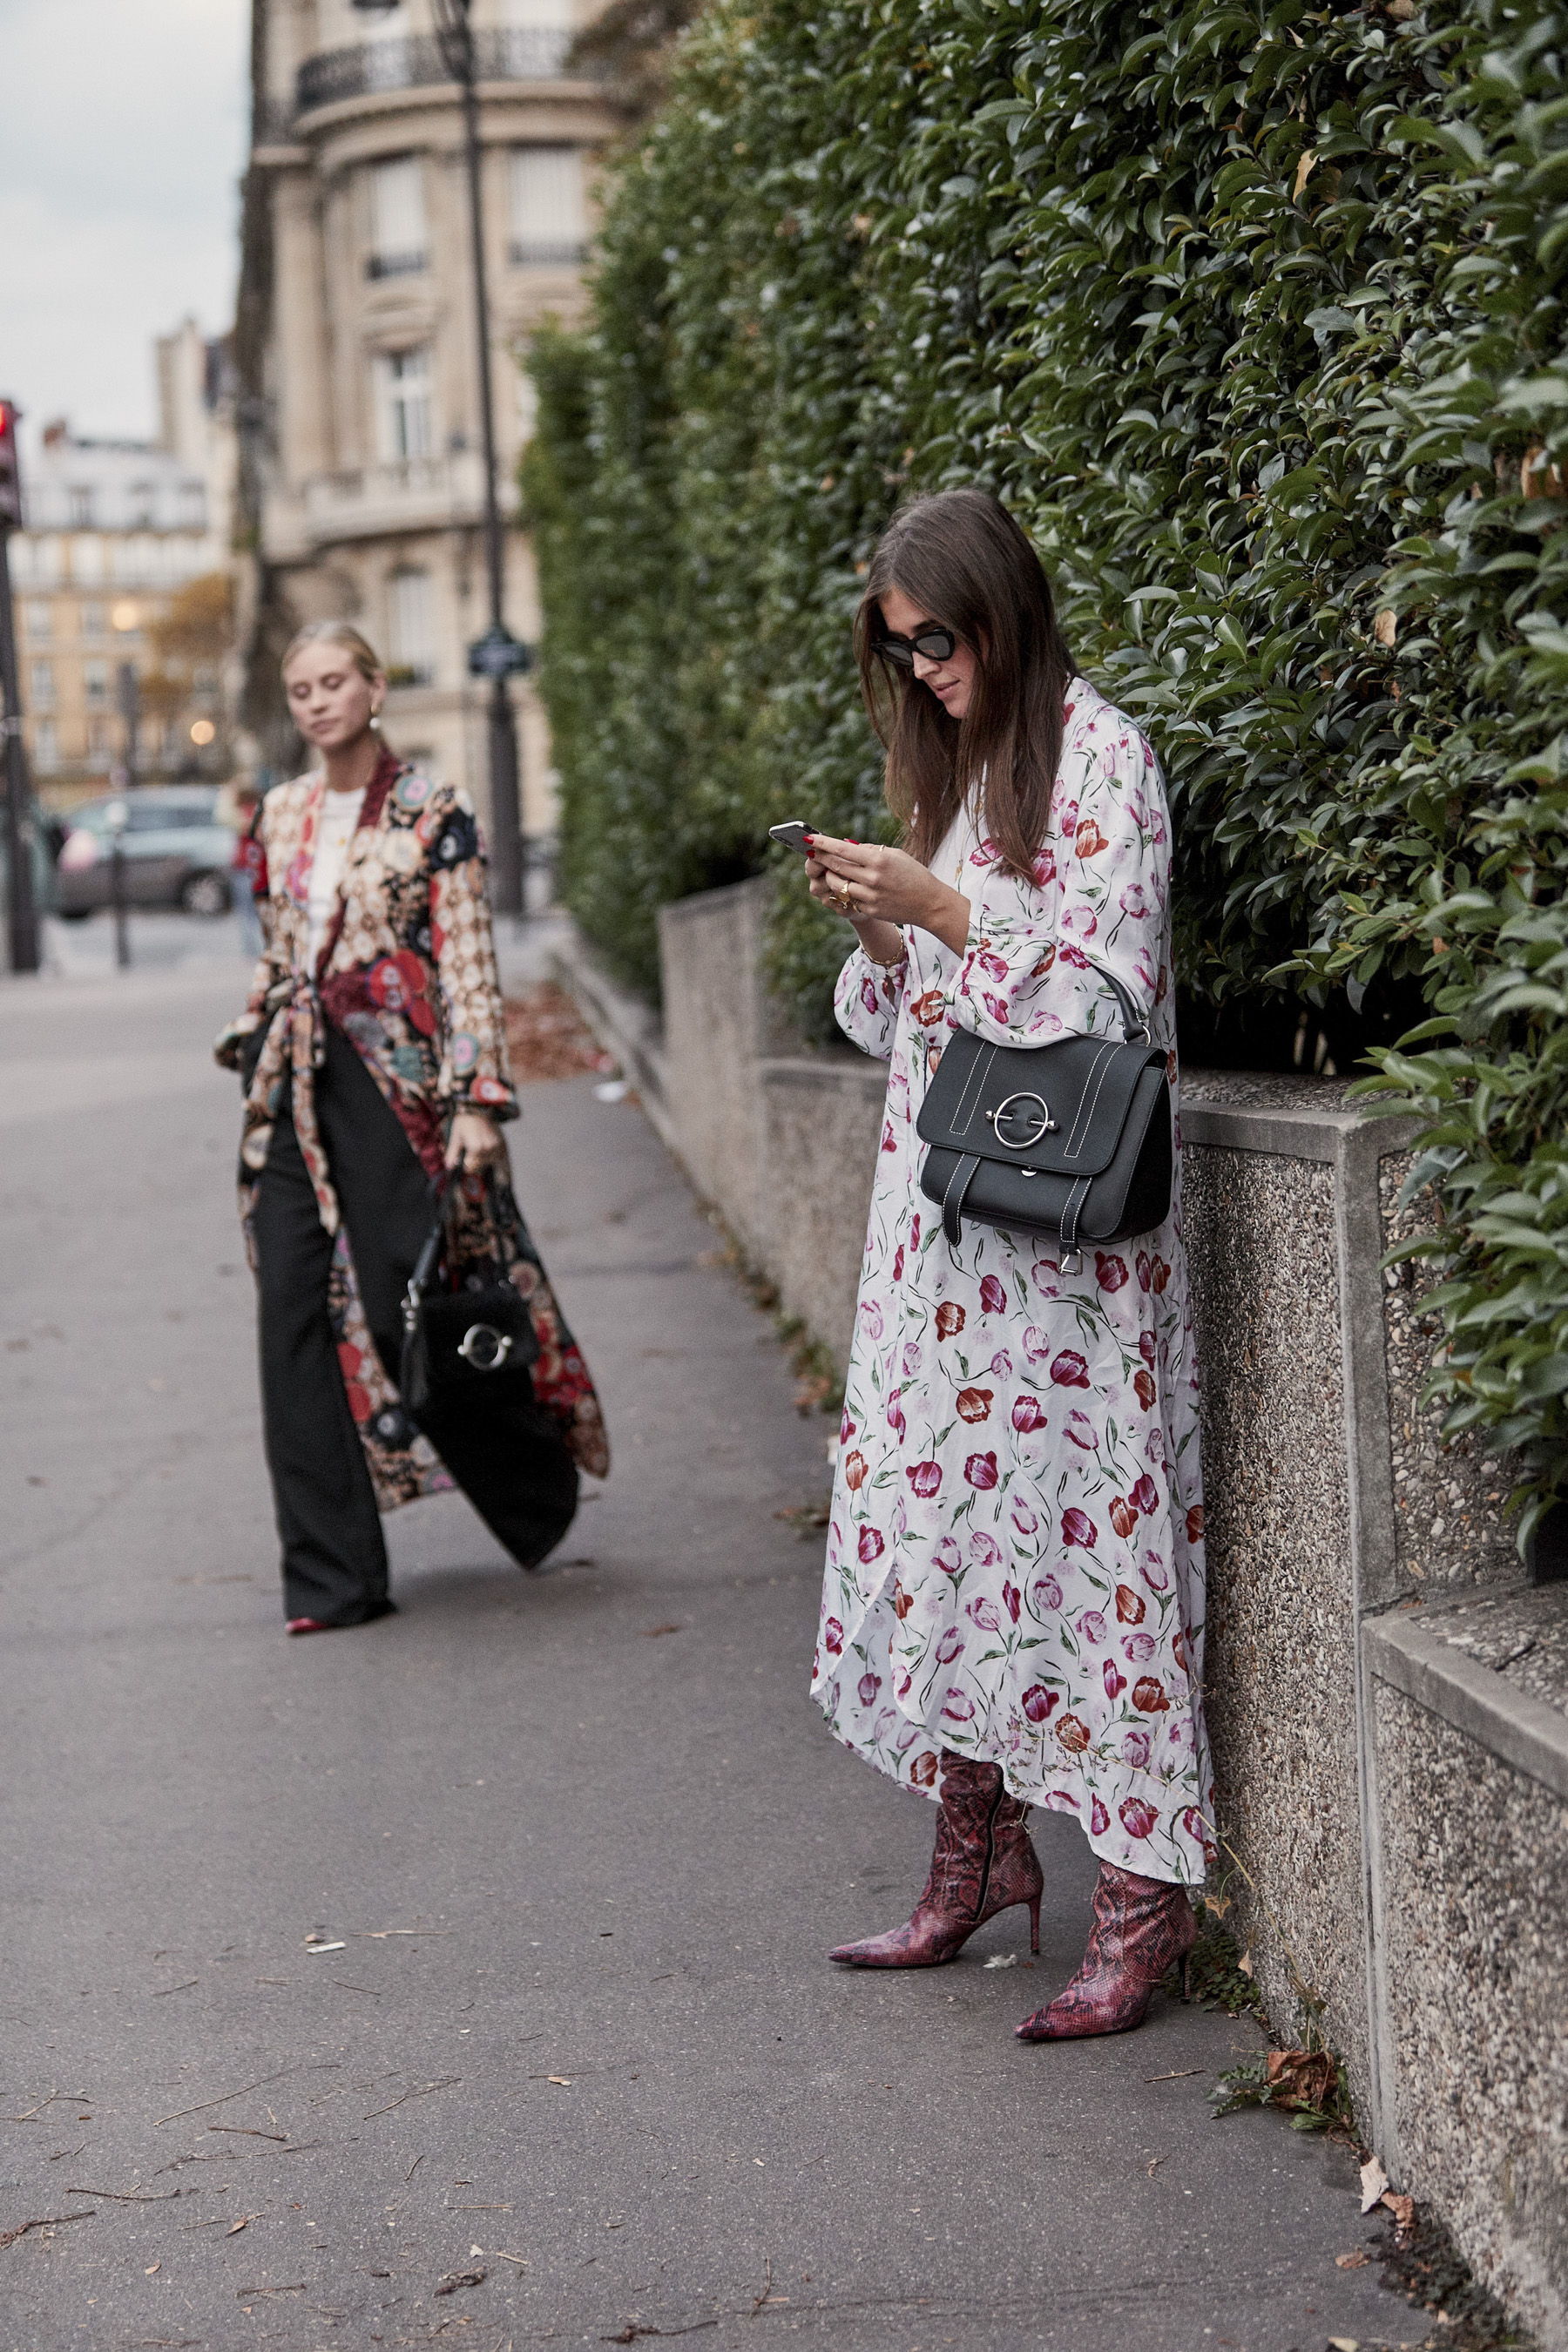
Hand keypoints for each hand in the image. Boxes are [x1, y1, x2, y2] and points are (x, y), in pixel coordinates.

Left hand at [446, 1110, 503, 1172]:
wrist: (478, 1109)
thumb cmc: (464, 1122)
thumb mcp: (455, 1136)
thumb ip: (452, 1153)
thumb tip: (449, 1167)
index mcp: (475, 1147)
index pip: (470, 1167)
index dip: (465, 1164)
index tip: (463, 1158)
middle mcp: (487, 1148)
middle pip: (479, 1165)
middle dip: (473, 1161)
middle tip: (469, 1149)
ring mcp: (495, 1146)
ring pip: (487, 1162)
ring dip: (482, 1158)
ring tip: (477, 1146)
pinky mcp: (501, 1143)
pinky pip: (495, 1156)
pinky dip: (490, 1155)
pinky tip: (485, 1146)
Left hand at [805, 833, 970, 954]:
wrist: (929, 903)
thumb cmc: (913, 874)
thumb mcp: (895, 855)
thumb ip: (869, 850)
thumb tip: (846, 846)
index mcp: (879, 860)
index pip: (843, 849)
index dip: (823, 843)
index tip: (809, 838)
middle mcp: (872, 878)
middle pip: (836, 866)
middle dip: (822, 858)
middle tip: (812, 852)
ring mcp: (870, 896)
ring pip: (838, 884)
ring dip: (831, 876)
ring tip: (832, 870)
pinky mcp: (870, 909)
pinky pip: (849, 898)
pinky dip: (846, 890)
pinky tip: (850, 886)